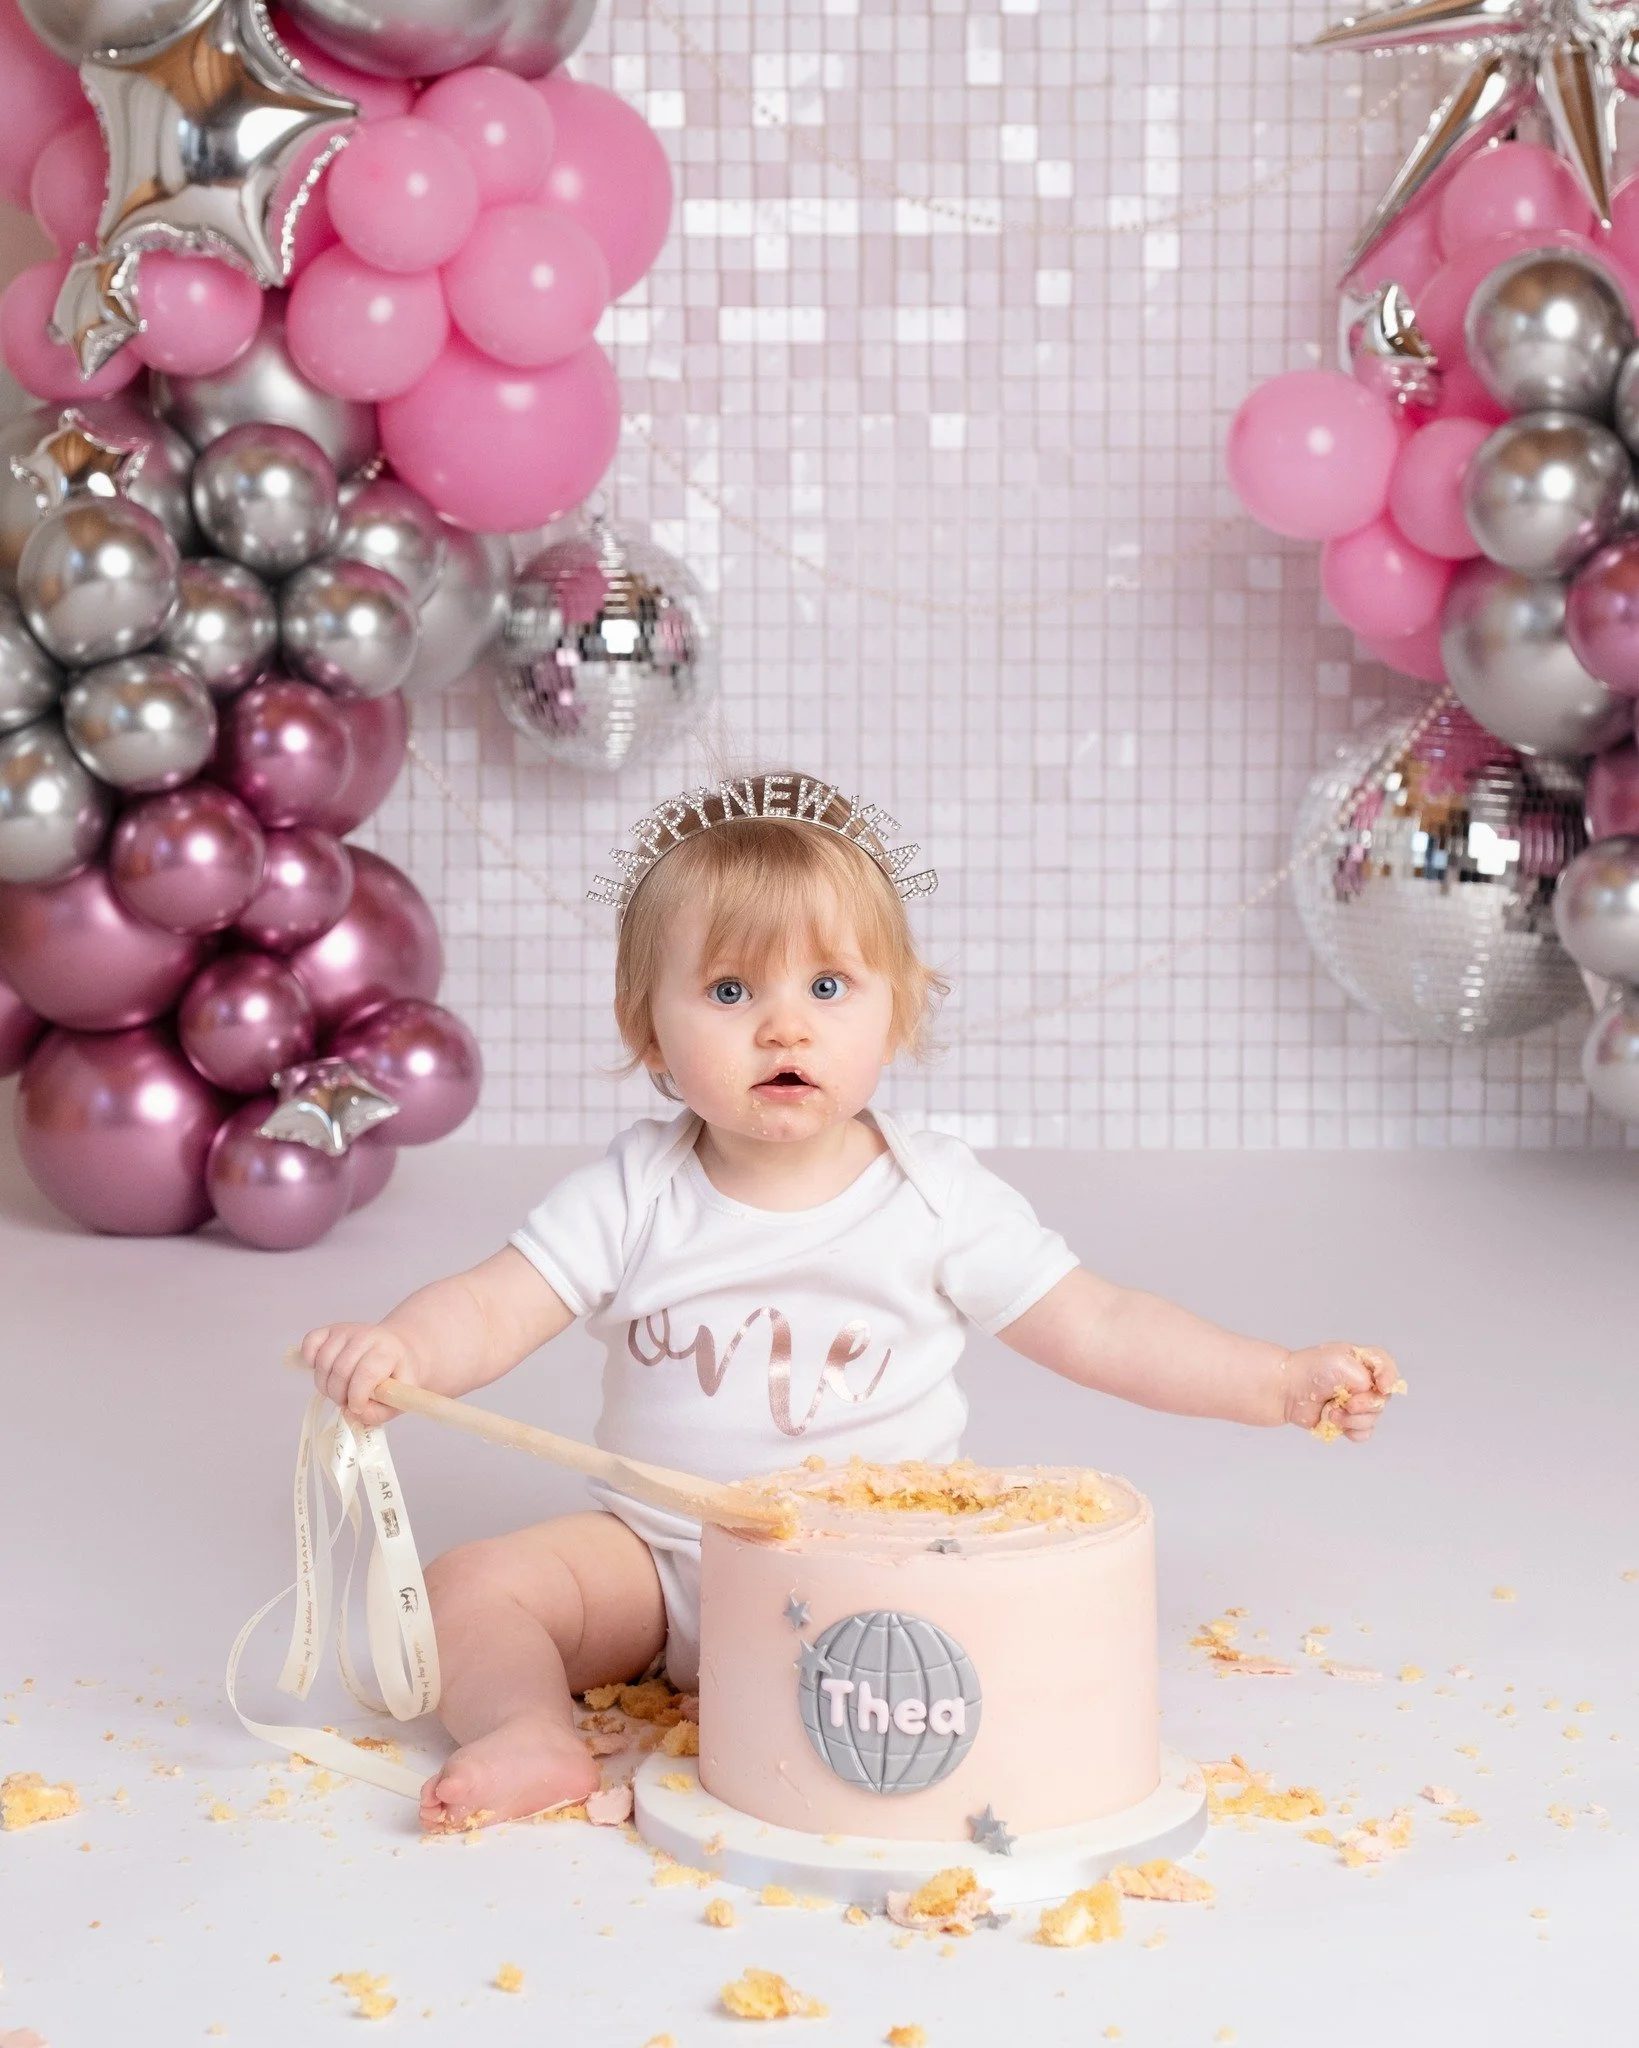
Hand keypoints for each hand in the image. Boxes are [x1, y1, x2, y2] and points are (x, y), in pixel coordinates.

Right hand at [301, 1322, 418, 1428]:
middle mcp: (366, 1336)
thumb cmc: (397, 1375)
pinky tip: (325, 1372)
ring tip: (338, 1391)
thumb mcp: (398, 1399)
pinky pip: (310, 1343)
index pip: (366, 1373)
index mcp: (388, 1351)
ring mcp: (346, 1331)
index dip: (357, 1397)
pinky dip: (310, 1361)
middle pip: (340, 1371)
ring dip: (325, 1385)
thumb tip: (351, 1413)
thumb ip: (377, 1413)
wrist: (398, 1349)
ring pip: (323, 1362)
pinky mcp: (330, 1330)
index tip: (357, 1408)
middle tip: (346, 1402)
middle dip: (339, 1396)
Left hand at [1278, 1343, 1402, 1443]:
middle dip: (1366, 1404)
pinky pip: (1363, 1433)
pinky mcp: (1346, 1421)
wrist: (1286, 1390)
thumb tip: (1371, 1395)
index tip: (1381, 1386)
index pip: (1386, 1366)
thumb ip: (1365, 1378)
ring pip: (1373, 1418)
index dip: (1390, 1377)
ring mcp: (1355, 1403)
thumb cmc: (1310, 1371)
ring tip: (1331, 1412)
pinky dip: (1352, 1431)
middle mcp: (1361, 1382)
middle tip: (1348, 1403)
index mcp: (1361, 1362)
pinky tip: (1336, 1424)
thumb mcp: (1342, 1363)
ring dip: (1353, 1419)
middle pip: (1383, 1399)